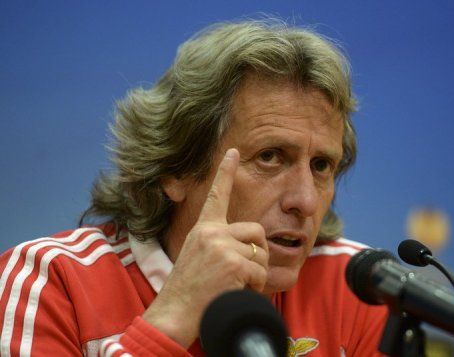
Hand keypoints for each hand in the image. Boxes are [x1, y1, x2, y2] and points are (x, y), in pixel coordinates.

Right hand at [142, 148, 268, 347]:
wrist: (174, 313)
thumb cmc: (188, 289)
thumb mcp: (198, 256)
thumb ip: (219, 243)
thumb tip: (249, 243)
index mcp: (203, 229)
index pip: (216, 195)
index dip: (226, 171)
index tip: (234, 151)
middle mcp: (211, 232)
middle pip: (256, 230)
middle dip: (258, 252)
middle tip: (245, 272)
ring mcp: (221, 246)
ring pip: (261, 253)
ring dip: (256, 273)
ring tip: (235, 285)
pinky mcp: (232, 263)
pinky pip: (260, 272)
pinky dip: (255, 287)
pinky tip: (236, 292)